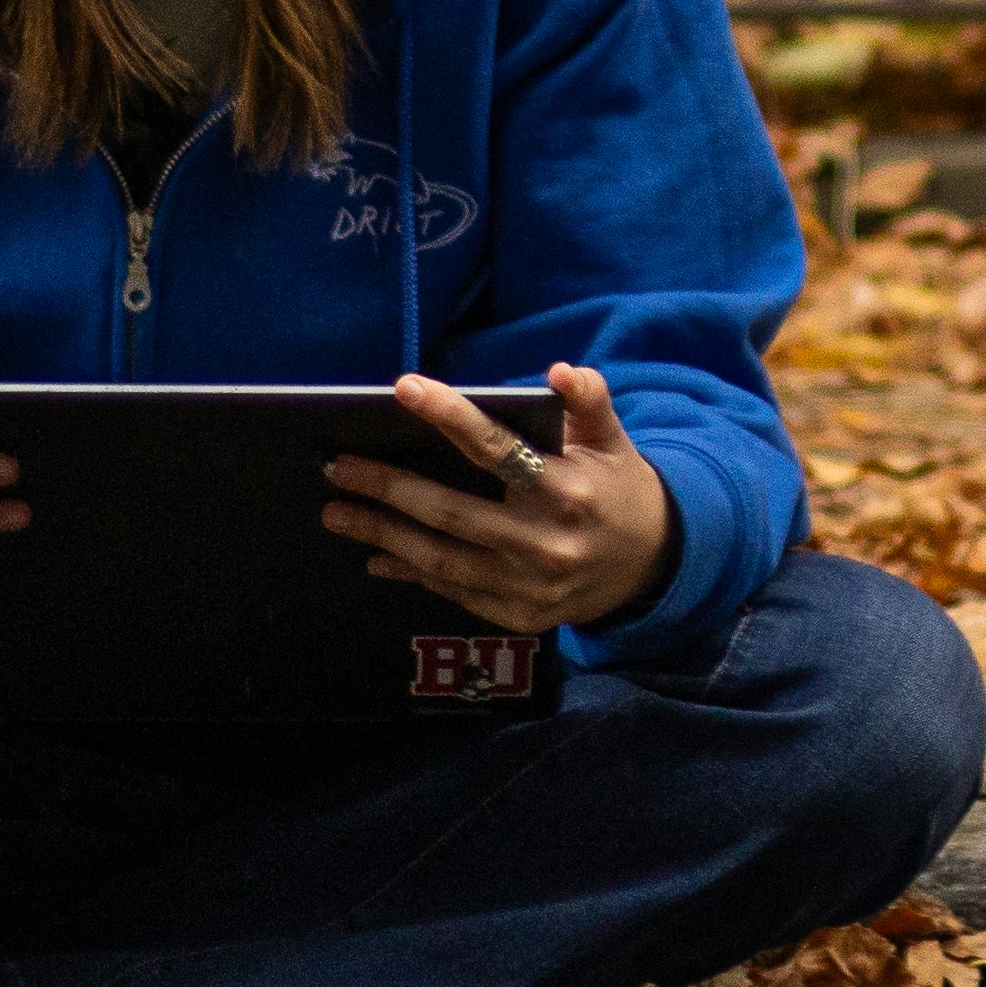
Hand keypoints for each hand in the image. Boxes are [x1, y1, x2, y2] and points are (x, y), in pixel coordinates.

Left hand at [324, 365, 676, 636]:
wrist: (649, 566)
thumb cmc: (617, 488)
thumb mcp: (614, 439)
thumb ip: (589, 401)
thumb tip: (559, 371)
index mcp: (568, 489)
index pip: (497, 448)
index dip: (448, 416)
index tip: (403, 388)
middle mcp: (545, 541)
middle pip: (451, 512)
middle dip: (388, 487)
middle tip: (337, 467)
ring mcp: (528, 585)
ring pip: (441, 559)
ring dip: (382, 535)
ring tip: (336, 512)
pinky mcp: (517, 615)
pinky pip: (453, 591)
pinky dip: (412, 573)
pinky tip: (376, 556)